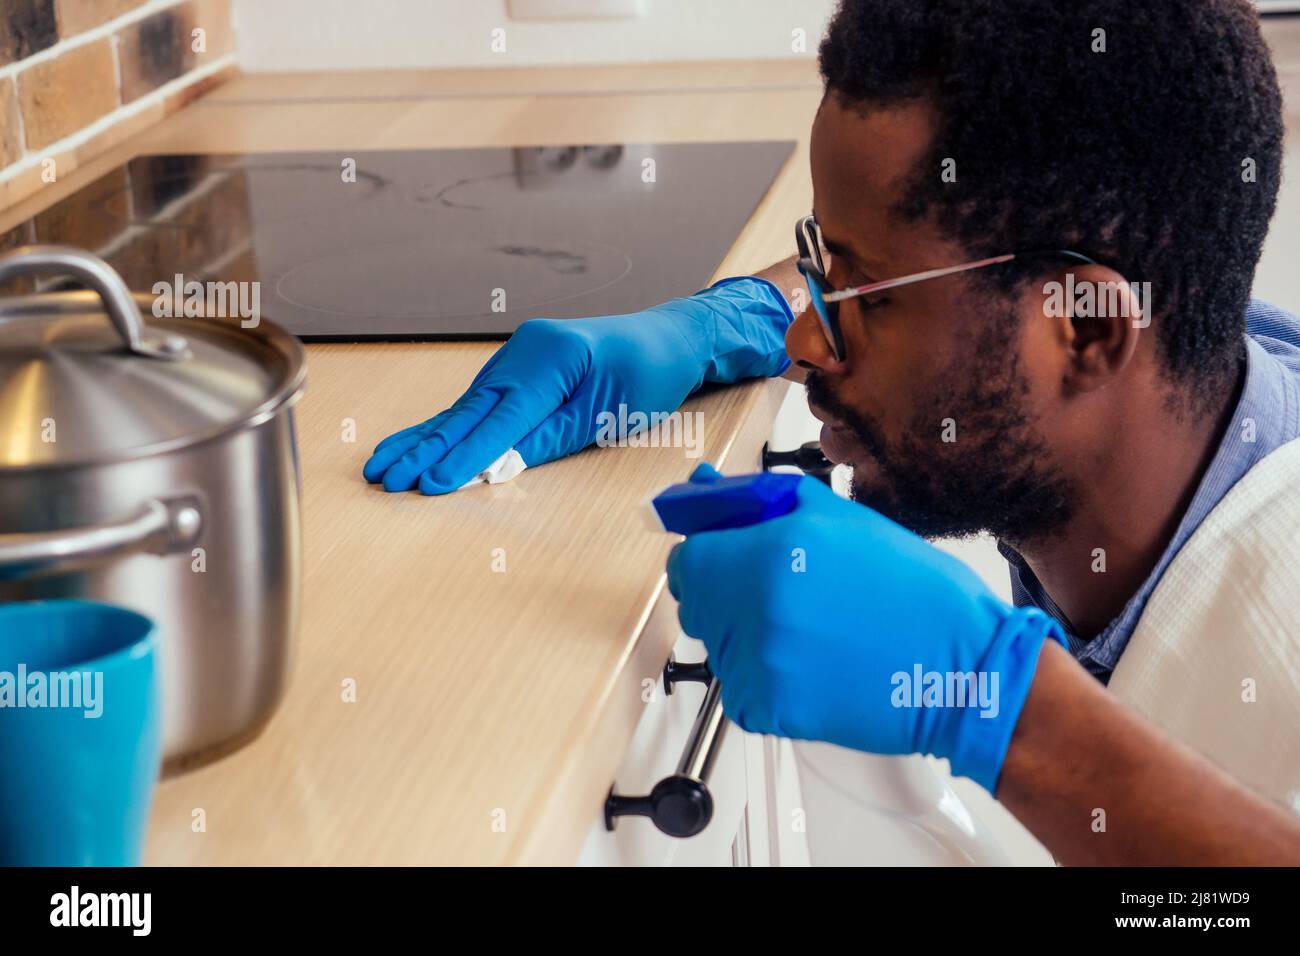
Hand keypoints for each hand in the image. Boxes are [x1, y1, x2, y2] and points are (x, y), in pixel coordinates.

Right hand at [363, 278, 791, 493]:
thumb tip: (492, 468)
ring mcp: (515, 360)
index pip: (500, 417)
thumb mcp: (608, 414)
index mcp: (549, 356)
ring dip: (423, 441)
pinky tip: (413, 446)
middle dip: (424, 449)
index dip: (464, 455)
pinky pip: (476, 407)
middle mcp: (523, 352)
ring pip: (463, 409)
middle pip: (467, 410)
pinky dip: (445, 430)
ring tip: (381, 467)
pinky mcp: (515, 374)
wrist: (669, 339)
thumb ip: (548, 440)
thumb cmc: (650, 374)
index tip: (431, 484)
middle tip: (383, 478)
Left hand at [666, 467, 1064, 791]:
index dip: (709, 558)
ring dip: (749, 642)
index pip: (688, 558)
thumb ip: (759, 502)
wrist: (961, 666)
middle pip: (698, 604)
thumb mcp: (840, 520)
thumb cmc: (913, 592)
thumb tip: (704, 488)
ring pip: (719, 649)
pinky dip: (767, 686)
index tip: (729, 562)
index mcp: (770, 552)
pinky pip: (741, 693)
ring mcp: (759, 662)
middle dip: (728, 598)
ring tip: (813, 635)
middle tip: (787, 601)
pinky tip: (814, 670)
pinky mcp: (768, 708)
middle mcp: (756, 606)